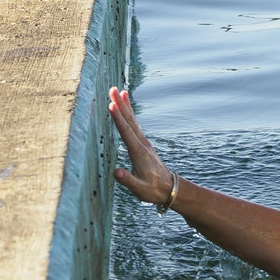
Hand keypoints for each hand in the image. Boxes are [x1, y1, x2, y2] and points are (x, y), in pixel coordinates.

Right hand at [108, 86, 173, 204]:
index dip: (118, 119)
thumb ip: (128, 180)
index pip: (126, 133)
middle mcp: (142, 144)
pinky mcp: (143, 143)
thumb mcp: (139, 189)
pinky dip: (129, 114)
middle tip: (112, 89)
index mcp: (139, 153)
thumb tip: (116, 172)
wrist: (168, 189)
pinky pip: (135, 125)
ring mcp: (144, 142)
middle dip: (121, 105)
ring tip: (119, 90)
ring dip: (125, 105)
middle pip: (130, 121)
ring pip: (133, 121)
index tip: (111, 104)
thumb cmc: (152, 190)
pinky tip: (126, 106)